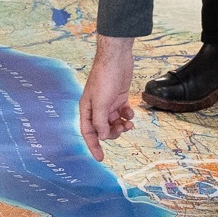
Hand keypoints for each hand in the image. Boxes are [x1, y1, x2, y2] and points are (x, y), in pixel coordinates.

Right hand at [79, 36, 134, 160]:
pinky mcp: (119, 97)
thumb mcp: (100, 102)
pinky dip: (127, 115)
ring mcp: (108, 103)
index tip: (101, 159)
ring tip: (129, 123)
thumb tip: (103, 137)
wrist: (116, 58)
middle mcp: (96, 108)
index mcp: (87, 108)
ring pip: (114, 122)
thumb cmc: (104, 77)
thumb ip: (100, 121)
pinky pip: (122, 113)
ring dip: (122, 125)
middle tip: (122, 129)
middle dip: (113, 133)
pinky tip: (130, 112)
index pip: (88, 132)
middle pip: (103, 129)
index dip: (93, 146)